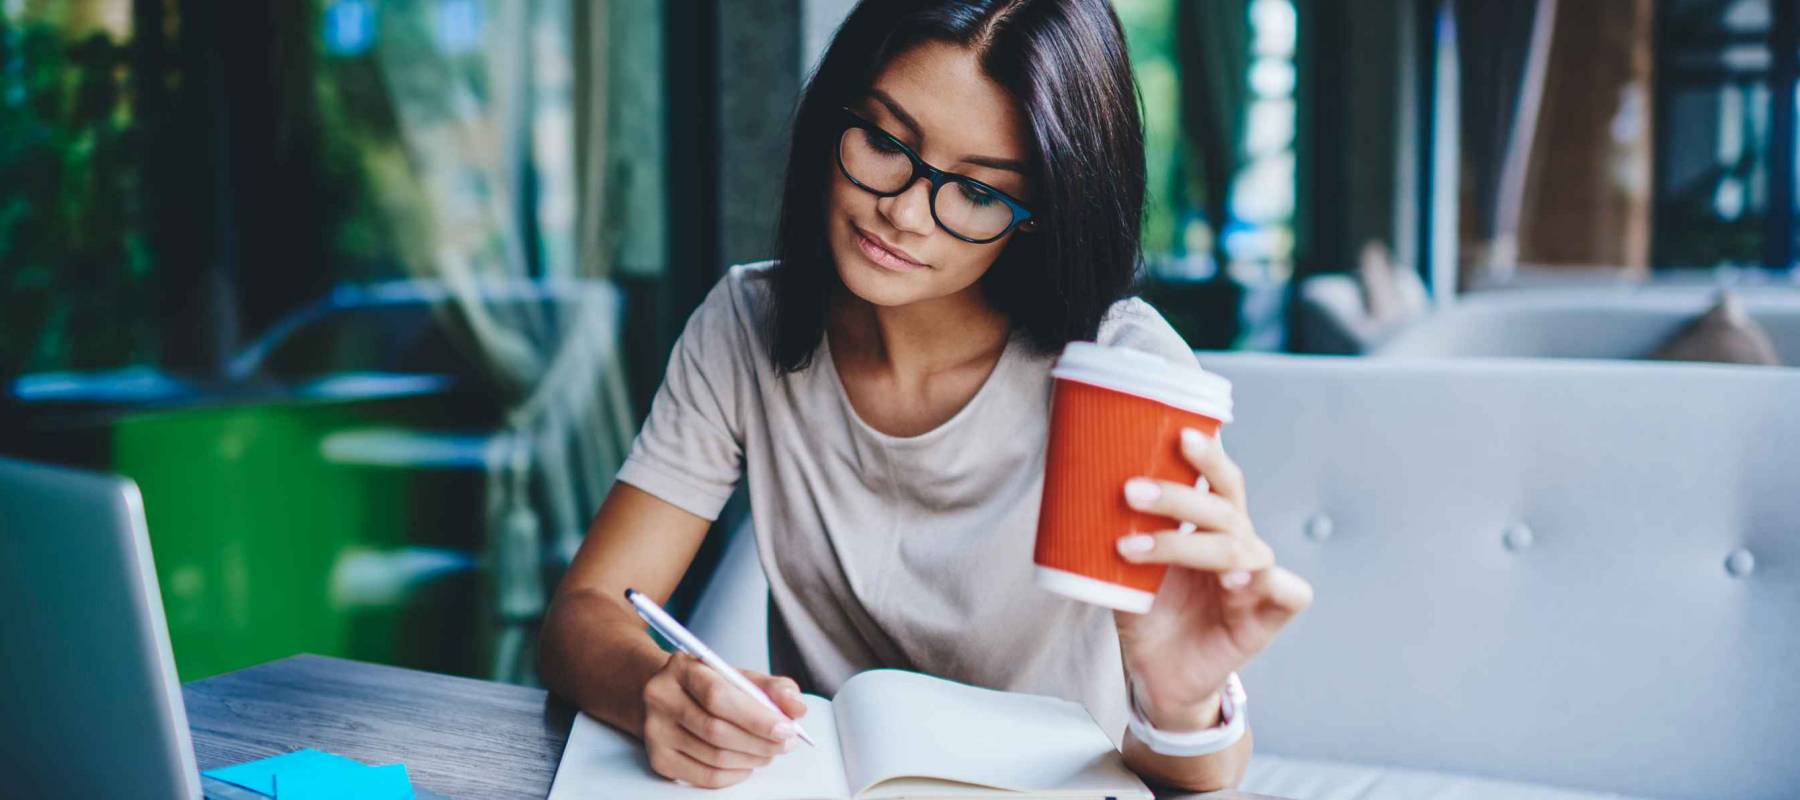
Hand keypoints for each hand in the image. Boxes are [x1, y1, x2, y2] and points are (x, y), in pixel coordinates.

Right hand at [640, 652, 808, 787]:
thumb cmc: (707, 686)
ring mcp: (655, 731)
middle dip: (760, 741)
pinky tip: (748, 764)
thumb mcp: (739, 677)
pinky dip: (734, 774)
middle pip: (715, 730)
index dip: (756, 716)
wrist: (666, 696)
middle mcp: (660, 698)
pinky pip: (704, 776)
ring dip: (751, 759)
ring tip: (770, 751)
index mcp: (681, 668)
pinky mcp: (658, 759)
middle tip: (786, 743)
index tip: (786, 727)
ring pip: (713, 756)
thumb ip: (772, 688)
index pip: (718, 695)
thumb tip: (797, 708)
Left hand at [1112, 428, 1312, 730]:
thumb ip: (1114, 532)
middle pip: (1224, 507)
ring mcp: (1256, 579)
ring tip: (1134, 547)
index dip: (1207, 454)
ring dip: (1184, 543)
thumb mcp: (1123, 567)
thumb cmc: (1147, 614)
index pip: (1219, 478)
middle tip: (1131, 490)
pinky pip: (1288, 591)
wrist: (1156, 676)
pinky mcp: (1268, 616)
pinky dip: (1263, 581)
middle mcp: (1237, 544)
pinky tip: (1231, 581)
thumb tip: (1073, 486)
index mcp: (1211, 525)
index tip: (1178, 433)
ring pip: (1238, 547)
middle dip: (1178, 496)